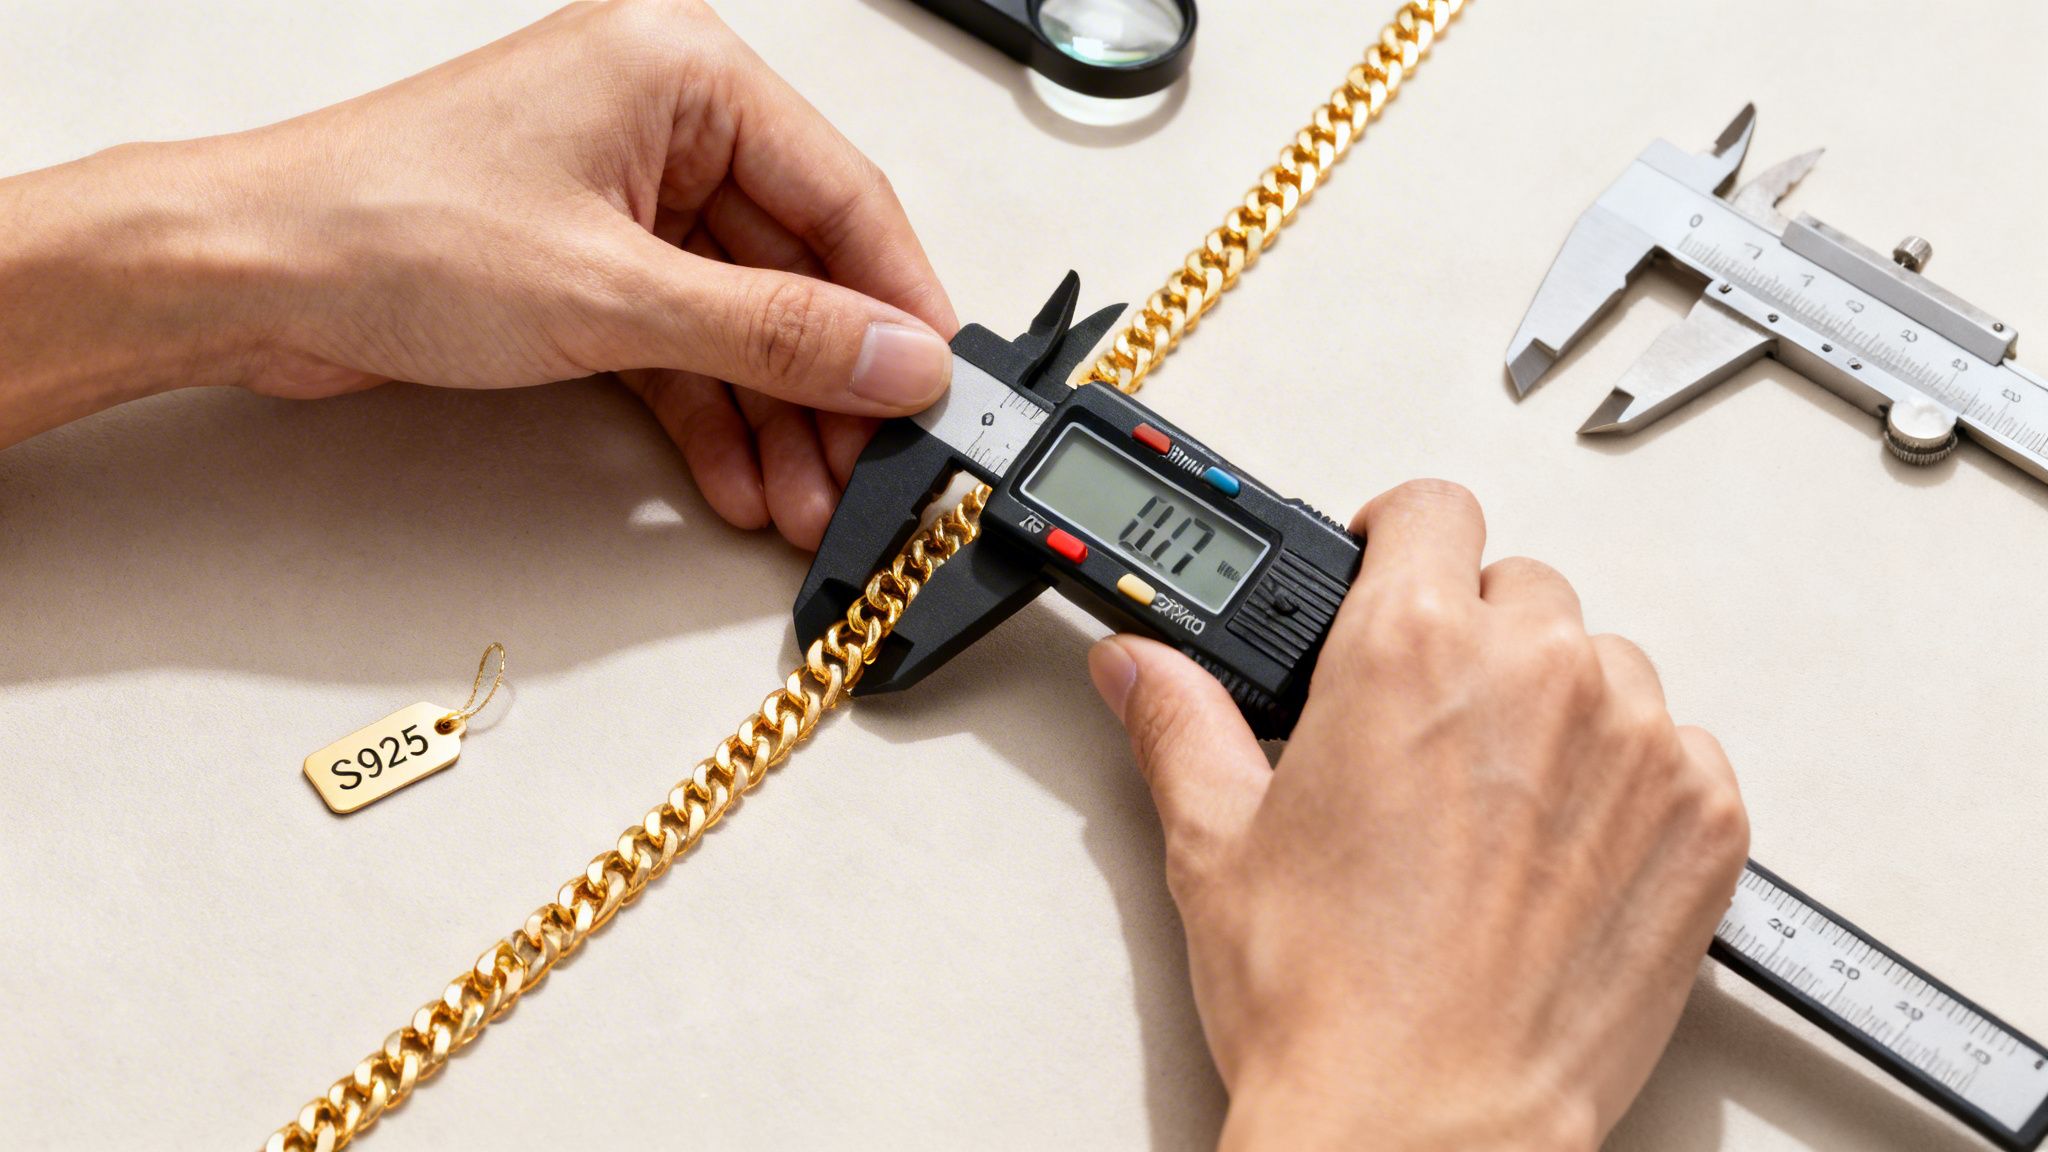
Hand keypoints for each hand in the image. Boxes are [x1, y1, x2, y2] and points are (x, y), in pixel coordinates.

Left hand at [0, 0, 955, 548]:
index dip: (899, 300)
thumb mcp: (616, 294)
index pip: (841, 191)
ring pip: (742, 318)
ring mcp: (621, 198)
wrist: (244, 278)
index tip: (939, 384)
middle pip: (796, 266)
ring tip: (809, 499)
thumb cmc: (382, 226)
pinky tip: (741, 476)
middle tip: (876, 464)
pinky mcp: (585, 265)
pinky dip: (711, 412)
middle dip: (831, 382)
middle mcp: (659, 124)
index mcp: (679, 72)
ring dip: (776, 415)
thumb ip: (777, 334)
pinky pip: (683, 343)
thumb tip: (896, 357)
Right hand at [1087, 480, 1748, 1149]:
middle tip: (1418, 728)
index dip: (1395, 539)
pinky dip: (1629, 779)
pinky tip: (1557, 849)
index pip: (1430, 508)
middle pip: (1516, 587)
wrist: (1425, 1126)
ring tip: (1487, 804)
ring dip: (1552, 705)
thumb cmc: (1326, 1001)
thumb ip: (1182, 720)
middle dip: (1466, 636)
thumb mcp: (1217, 842)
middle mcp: (1535, 674)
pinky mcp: (1703, 821)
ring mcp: (1635, 745)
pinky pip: (1678, 747)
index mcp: (1408, 649)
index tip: (1385, 576)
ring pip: (1601, 664)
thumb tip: (1142, 667)